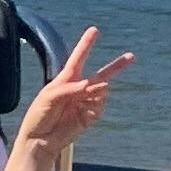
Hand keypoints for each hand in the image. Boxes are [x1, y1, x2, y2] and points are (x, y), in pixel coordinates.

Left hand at [20, 24, 131, 152]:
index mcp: (66, 79)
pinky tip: (81, 114)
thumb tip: (88, 85)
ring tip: (78, 103)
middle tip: (132, 56)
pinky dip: (93, 108)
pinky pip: (99, 107)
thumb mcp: (48, 98)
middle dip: (117, 66)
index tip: (94, 30)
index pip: (78, 58)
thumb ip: (68, 89)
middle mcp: (79, 89)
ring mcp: (86, 102)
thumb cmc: (39, 116)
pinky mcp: (90, 116)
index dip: (86, 43)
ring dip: (94, 93)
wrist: (39, 140)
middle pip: (101, 74)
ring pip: (101, 91)